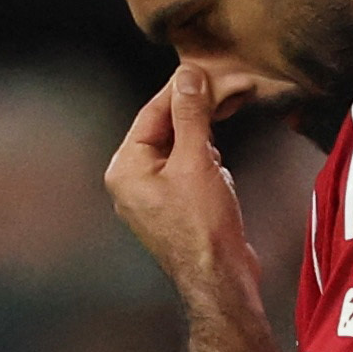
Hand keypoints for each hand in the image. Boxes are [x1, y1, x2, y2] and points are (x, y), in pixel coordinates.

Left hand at [106, 65, 260, 294]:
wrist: (220, 280)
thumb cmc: (202, 227)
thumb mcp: (196, 161)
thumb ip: (191, 115)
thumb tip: (187, 77)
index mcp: (126, 169)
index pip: (151, 114)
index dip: (180, 90)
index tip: (205, 71)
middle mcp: (133, 182)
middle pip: (165, 130)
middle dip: (197, 117)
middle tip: (226, 95)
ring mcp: (154, 198)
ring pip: (180, 150)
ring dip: (205, 145)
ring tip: (220, 154)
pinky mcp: (176, 209)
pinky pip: (189, 172)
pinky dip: (208, 166)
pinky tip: (220, 177)